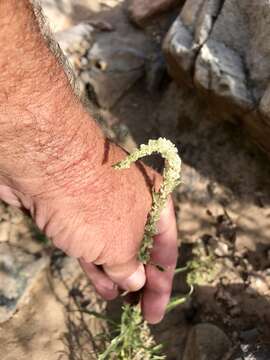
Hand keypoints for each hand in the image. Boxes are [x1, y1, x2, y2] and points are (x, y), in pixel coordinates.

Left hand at [0, 140, 177, 323]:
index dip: (162, 283)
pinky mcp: (78, 211)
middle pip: (141, 246)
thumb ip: (128, 268)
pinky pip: (93, 243)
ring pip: (116, 246)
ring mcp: (103, 205)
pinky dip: (97, 265)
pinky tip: (102, 286)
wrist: (45, 164)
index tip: (154, 312)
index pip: (166, 247)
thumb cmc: (94, 204)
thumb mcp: (119, 244)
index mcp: (157, 201)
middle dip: (140, 281)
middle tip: (137, 311)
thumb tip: (134, 281)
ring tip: (120, 303)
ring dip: (118, 275)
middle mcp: (134, 201)